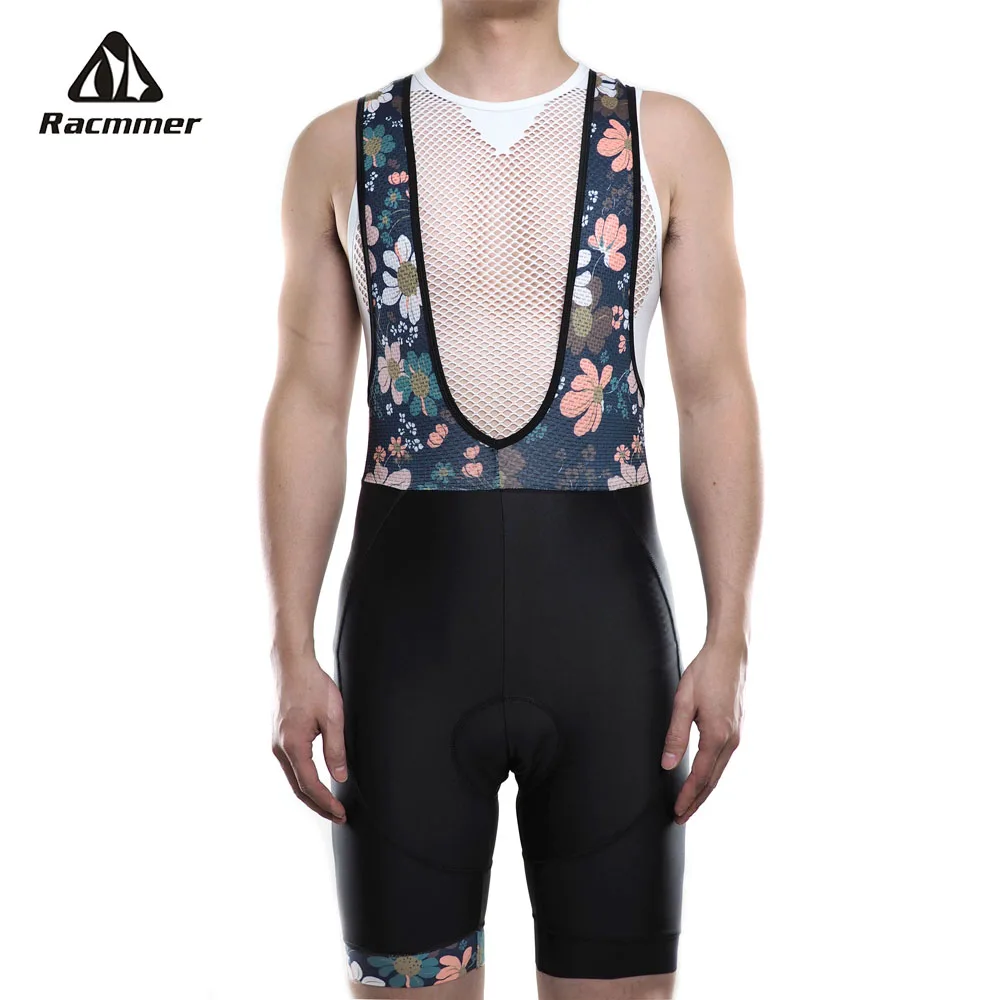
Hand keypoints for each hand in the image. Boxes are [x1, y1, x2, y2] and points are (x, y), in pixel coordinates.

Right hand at [271, 656, 348, 823]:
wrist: (291, 664)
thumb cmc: (312, 686)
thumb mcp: (332, 717)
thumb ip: (336, 749)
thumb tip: (340, 777)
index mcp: (293, 746)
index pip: (310, 785)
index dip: (326, 803)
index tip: (341, 813)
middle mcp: (279, 748)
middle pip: (298, 788)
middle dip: (318, 805)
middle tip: (338, 816)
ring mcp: (276, 743)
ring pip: (293, 778)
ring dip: (310, 794)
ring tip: (329, 805)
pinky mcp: (278, 736)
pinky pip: (290, 766)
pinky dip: (303, 779)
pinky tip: (315, 782)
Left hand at [661, 638, 745, 823]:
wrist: (729, 653)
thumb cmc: (705, 672)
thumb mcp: (683, 702)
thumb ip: (676, 735)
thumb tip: (667, 764)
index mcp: (717, 736)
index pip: (701, 776)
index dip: (688, 796)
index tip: (677, 812)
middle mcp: (732, 740)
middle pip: (713, 780)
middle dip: (697, 801)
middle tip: (681, 817)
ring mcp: (737, 734)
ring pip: (719, 771)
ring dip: (704, 790)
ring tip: (690, 803)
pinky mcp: (736, 728)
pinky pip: (724, 759)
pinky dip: (712, 775)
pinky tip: (704, 778)